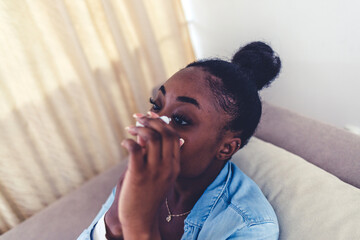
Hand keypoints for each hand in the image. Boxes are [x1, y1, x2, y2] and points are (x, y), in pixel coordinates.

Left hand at [119, 114, 180, 238]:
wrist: (141, 219)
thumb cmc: (148, 195)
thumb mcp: (160, 175)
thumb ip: (156, 155)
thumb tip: (149, 133)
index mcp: (174, 165)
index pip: (174, 136)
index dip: (162, 122)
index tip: (151, 115)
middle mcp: (168, 166)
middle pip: (166, 133)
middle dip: (152, 121)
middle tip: (140, 119)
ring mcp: (154, 171)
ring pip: (151, 138)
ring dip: (140, 129)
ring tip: (131, 129)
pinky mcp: (139, 175)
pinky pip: (135, 149)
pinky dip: (129, 141)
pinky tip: (125, 142)